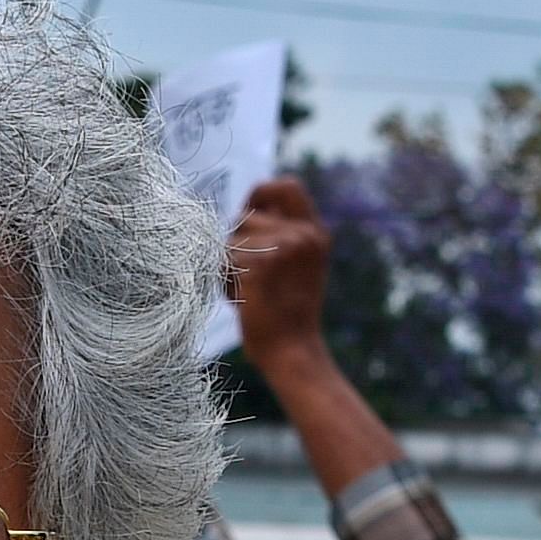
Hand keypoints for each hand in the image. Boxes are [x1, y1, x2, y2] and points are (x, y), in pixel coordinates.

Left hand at [228, 174, 332, 368]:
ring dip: (228, 264)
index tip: (247, 211)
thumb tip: (242, 213)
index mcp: (316, 234)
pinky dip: (224, 279)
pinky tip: (239, 300)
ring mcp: (284, 245)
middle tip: (243, 274)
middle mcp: (304, 234)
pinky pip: (224, 257)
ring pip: (232, 238)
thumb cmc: (287, 319)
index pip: (288, 186)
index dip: (262, 191)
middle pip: (247, 215)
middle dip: (235, 241)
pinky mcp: (261, 262)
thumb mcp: (296, 269)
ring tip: (245, 292)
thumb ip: (281, 238)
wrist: (293, 353)